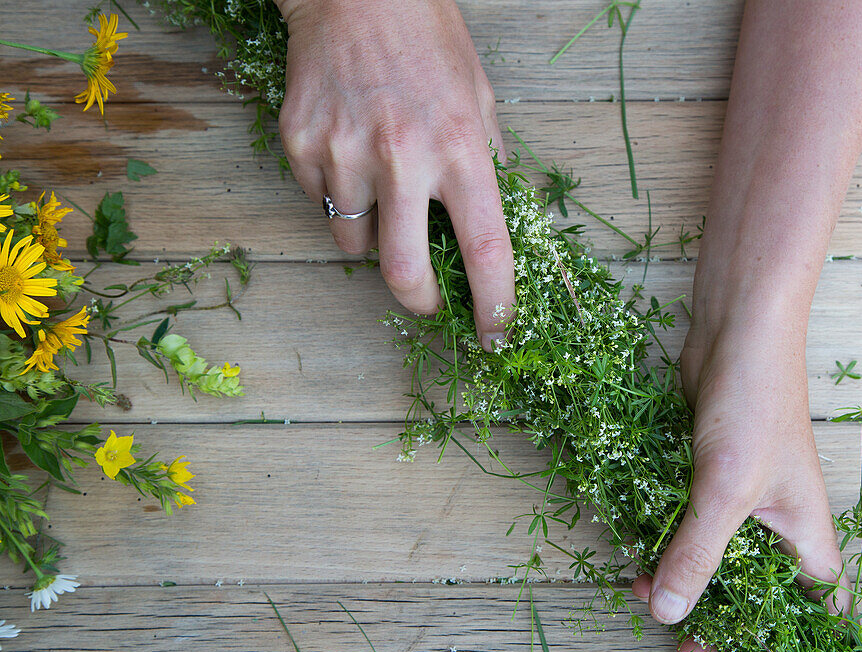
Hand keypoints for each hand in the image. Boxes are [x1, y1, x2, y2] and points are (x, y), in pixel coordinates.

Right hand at [276, 0, 513, 348]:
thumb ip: (486, 168)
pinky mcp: (300, 145)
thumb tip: (493, 230)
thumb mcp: (480, 100)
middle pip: (403, 273)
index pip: (486, 248)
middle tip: (427, 297)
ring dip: (374, 236)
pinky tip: (350, 150)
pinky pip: (322, 203)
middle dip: (420, 301)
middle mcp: (402, 156)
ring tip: (382, 185)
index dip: (495, 304)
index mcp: (460, 148)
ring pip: (355, 243)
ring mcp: (344, 152)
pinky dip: (340, 196)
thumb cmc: (428, 42)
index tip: (497, 336)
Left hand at [631, 261, 846, 651]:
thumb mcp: (725, 490)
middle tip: (661, 613)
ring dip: (675, 570)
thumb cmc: (754, 406)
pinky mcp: (709, 475)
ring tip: (634, 579)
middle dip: (706, 608)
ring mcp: (743, 499)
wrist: (738, 331)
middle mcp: (779, 525)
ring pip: (711, 555)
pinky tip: (631, 541)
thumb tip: (667, 613)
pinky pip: (687, 519)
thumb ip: (696, 554)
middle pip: (750, 592)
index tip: (717, 650)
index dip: (773, 643)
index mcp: (807, 537)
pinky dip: (663, 533)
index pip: (811, 612)